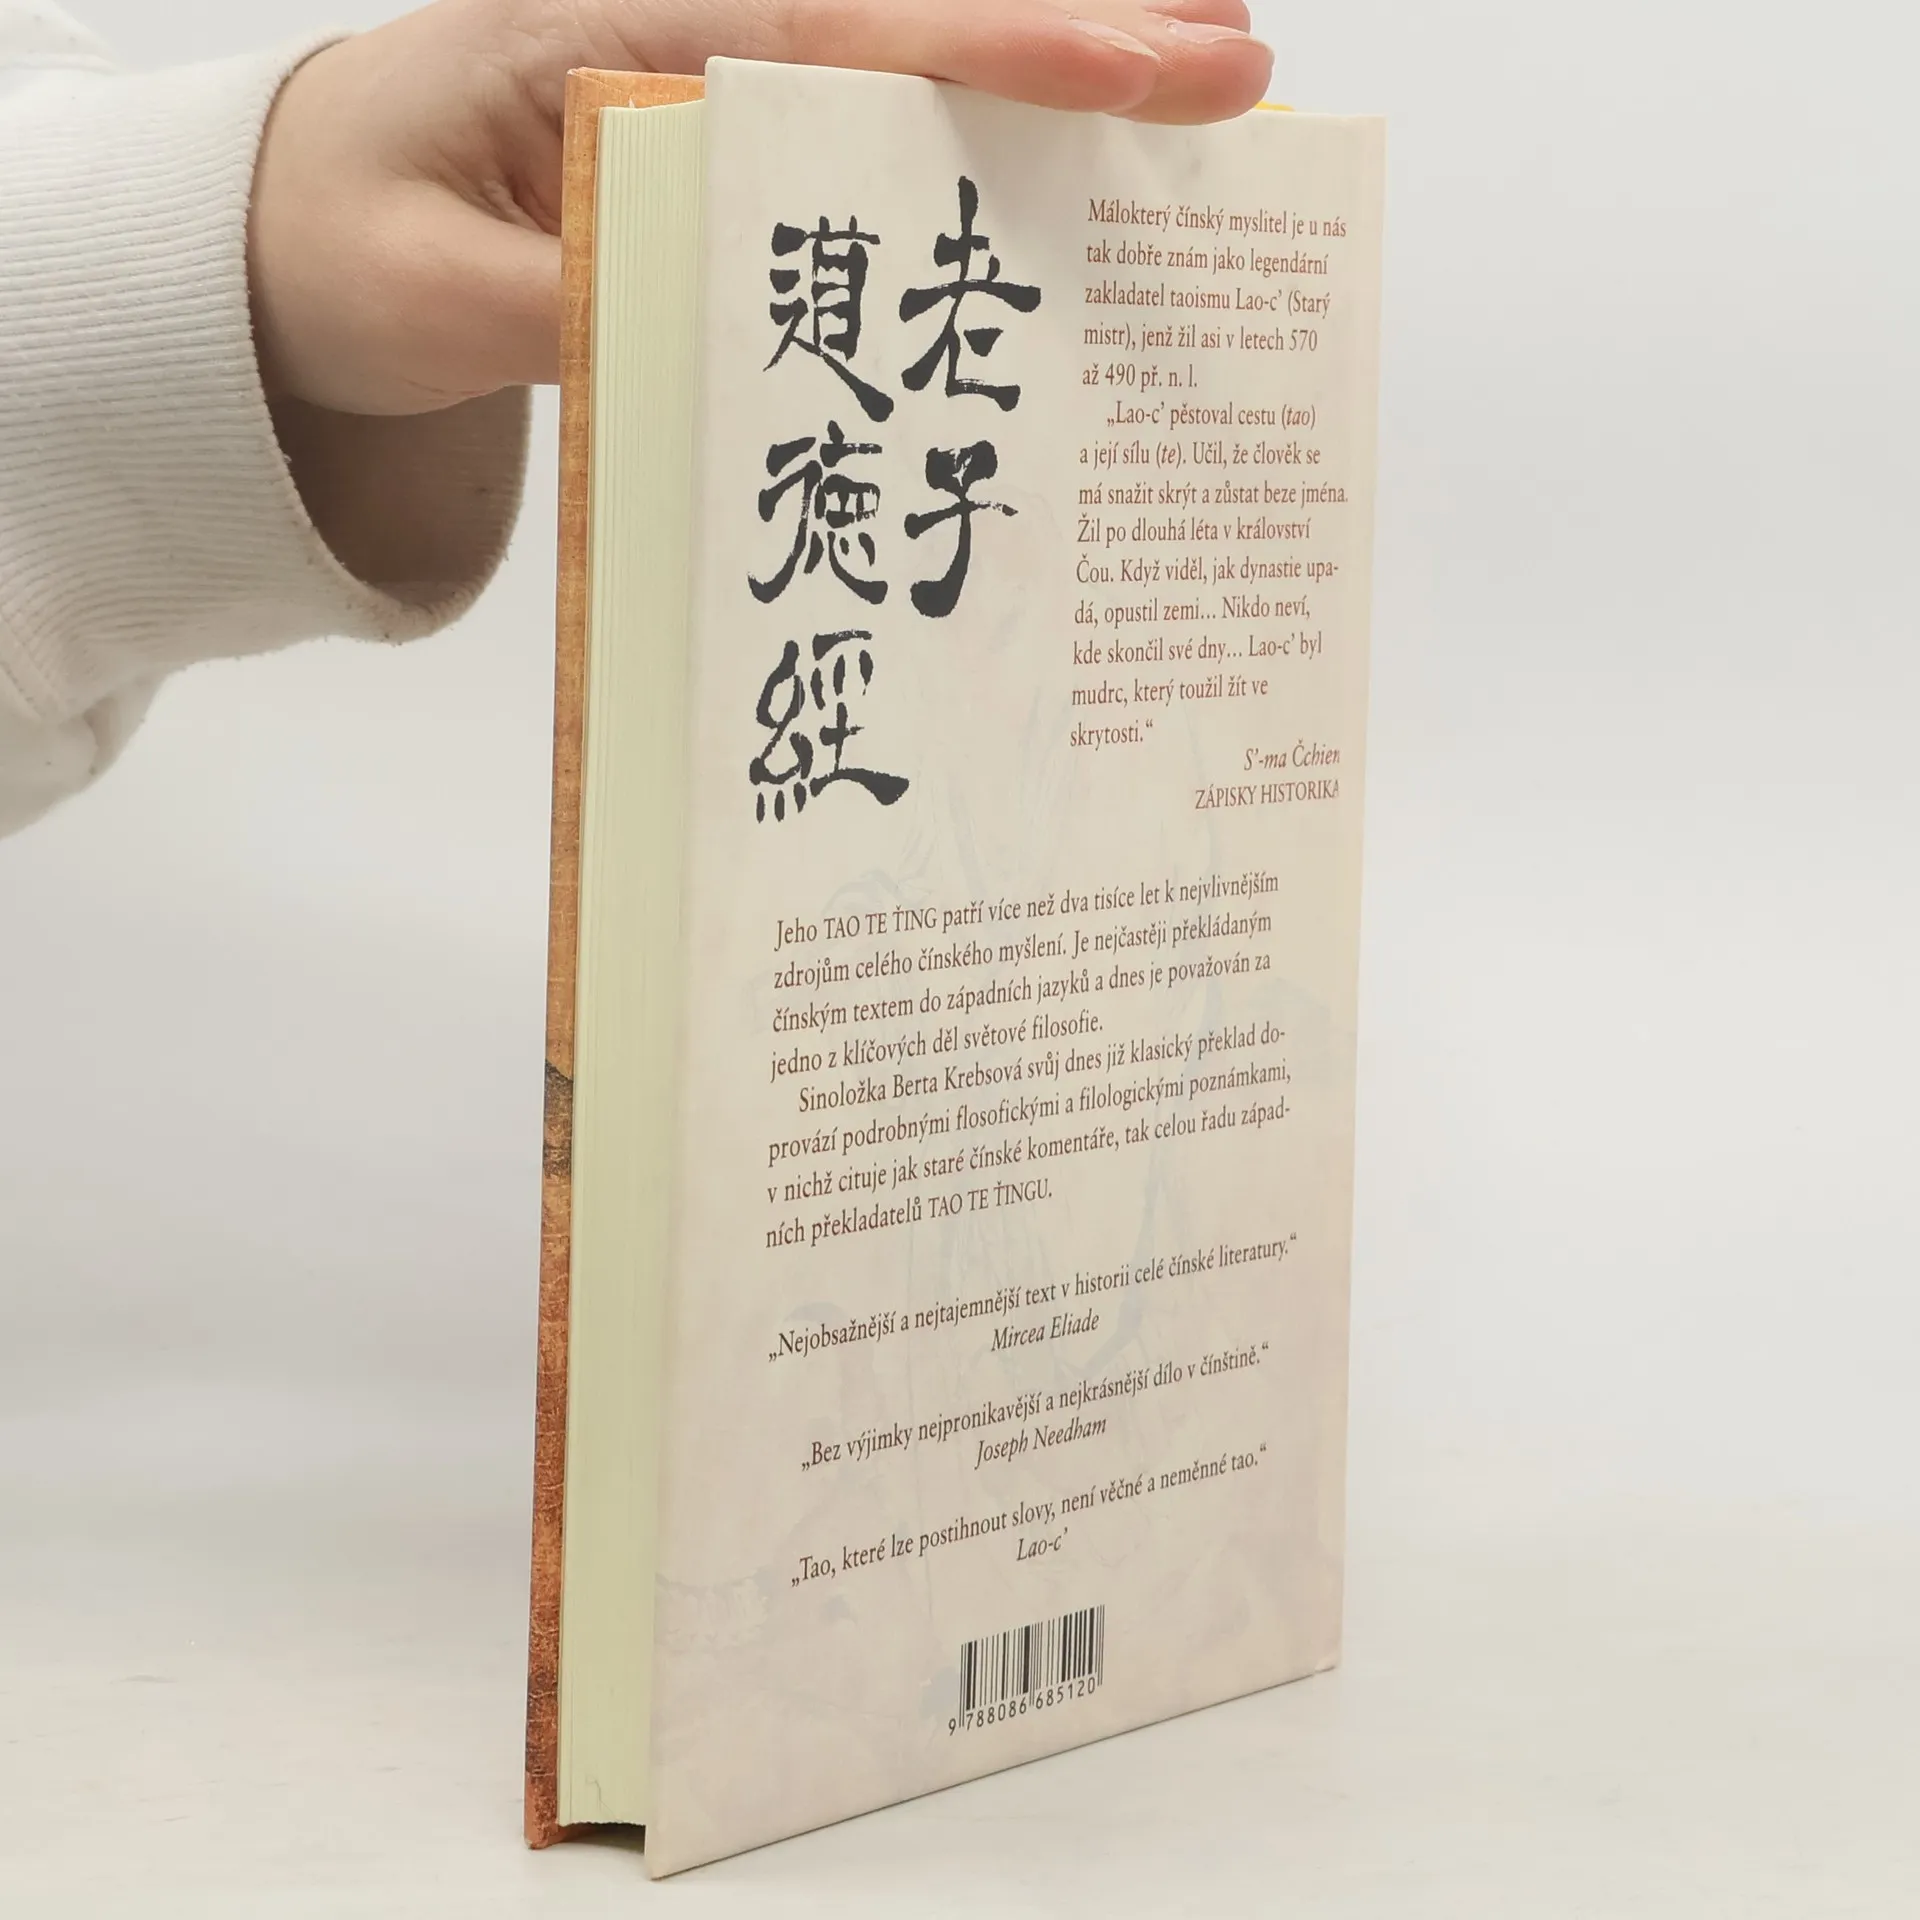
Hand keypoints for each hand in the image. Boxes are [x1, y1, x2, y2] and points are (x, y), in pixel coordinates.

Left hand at [248, 0, 1271, 416]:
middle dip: (1079, 47)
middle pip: (913, 34)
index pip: (837, 38)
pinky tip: (1073, 164)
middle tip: (1241, 63)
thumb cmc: (348, 243)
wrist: (294, 235)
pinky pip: (871, 140)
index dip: (995, 53)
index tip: (1133, 64)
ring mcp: (716, 99)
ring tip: (1208, 84)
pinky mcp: (726, 157)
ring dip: (1059, 83)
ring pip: (912, 75)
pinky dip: (979, 148)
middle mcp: (689, 50)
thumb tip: (714, 332)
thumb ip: (565, 308)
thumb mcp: (426, 293)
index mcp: (617, 47)